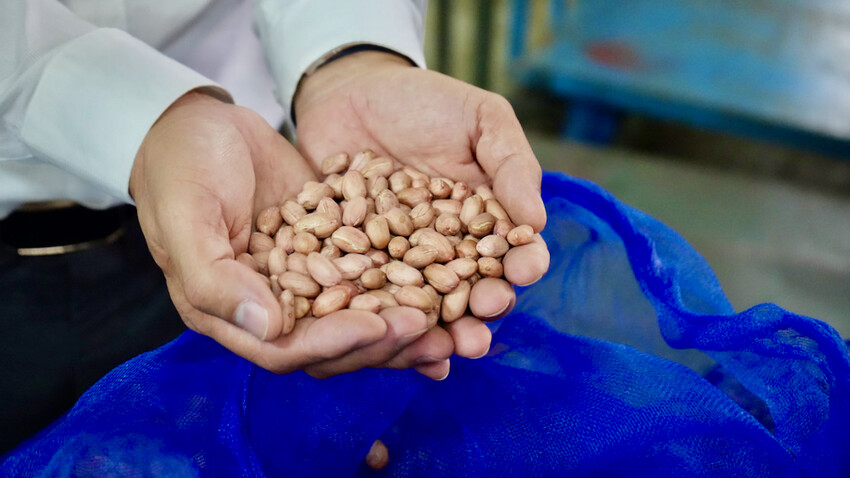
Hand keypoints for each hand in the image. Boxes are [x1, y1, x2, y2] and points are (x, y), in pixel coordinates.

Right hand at [129, 92, 449, 378]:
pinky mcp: (333, 250)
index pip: (287, 349)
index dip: (334, 343)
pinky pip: (372, 275)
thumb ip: (216, 279)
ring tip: (450, 324)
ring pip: (359, 316)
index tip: (378, 326)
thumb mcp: (187, 217)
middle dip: (382, 342)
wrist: (200, 122)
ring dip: (402, 323)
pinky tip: (447, 286)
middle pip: (333, 343)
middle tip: (434, 331)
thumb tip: (269, 328)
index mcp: (230, 312)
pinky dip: (405, 284)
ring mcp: (305, 280)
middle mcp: (271, 307)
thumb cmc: (181, 168)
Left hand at [294, 51, 549, 372]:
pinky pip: (368, 296)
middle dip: (479, 311)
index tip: (525, 271)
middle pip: (470, 289)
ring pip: (422, 304)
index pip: (511, 249)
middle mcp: (447, 249)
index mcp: (486, 220)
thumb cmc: (425, 101)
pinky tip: (384, 339)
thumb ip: (510, 165)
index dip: (522, 264)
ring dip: (435, 331)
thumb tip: (535, 221)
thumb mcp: (480, 120)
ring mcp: (400, 261)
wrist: (348, 90)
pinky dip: (376, 319)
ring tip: (444, 350)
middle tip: (482, 326)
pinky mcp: (355, 264)